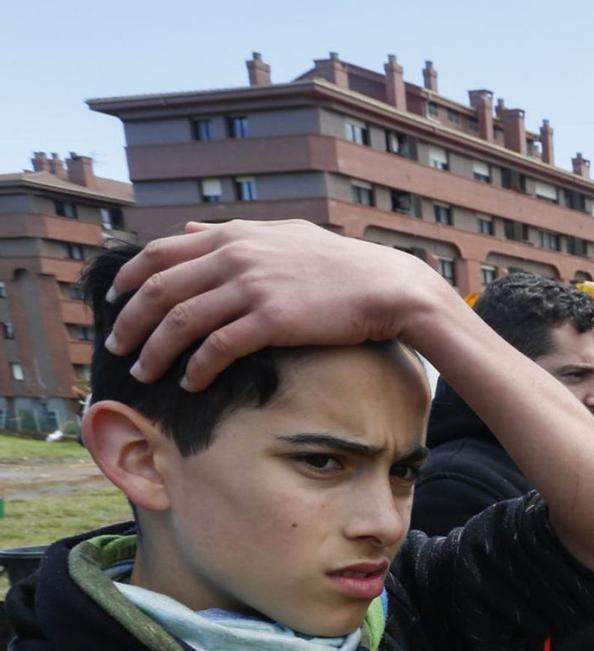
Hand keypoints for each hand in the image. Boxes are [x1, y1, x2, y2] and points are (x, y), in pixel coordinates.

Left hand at [104, 219, 447, 389]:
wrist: (387, 286)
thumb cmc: (339, 265)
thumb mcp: (283, 234)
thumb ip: (233, 233)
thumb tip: (189, 230)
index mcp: (235, 236)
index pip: (160, 254)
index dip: (128, 280)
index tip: (114, 304)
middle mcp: (236, 257)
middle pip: (160, 290)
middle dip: (130, 322)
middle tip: (117, 347)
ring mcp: (253, 288)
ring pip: (181, 322)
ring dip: (155, 352)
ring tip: (145, 374)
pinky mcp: (272, 320)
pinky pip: (218, 348)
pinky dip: (197, 369)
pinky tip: (191, 384)